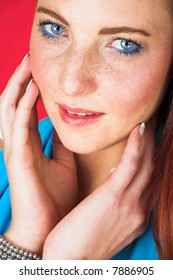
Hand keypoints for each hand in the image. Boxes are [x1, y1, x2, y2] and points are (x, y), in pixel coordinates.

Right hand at [0, 54, 77, 253]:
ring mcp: (15, 149)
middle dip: (21, 79)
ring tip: (28, 64)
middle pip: (15, 103)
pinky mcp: (17, 158)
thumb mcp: (63, 163)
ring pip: (10, 109)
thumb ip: (61, 143)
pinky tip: (33, 89)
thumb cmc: (54, 197)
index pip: (26, 109)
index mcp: (29, 143)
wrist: (46, 226)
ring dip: (18, 85)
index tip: (41, 69)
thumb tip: (66, 125)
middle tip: (31, 57)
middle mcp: (19, 142)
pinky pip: (18, 126)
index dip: (31, 88)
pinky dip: (24, 106)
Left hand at [43, 122, 154, 258]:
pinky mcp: (114, 198)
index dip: (153, 160)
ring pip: (146, 164)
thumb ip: (115, 204)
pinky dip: (137, 146)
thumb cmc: (80, 243)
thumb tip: (114, 182)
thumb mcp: (104, 223)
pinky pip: (131, 165)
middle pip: (153, 171)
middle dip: (155, 147)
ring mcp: (130, 204)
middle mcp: (140, 209)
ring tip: (148, 122)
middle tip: (154, 126)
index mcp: (137, 216)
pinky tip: (139, 130)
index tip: (150, 144)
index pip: (150, 182)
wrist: (69, 265)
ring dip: (149, 141)